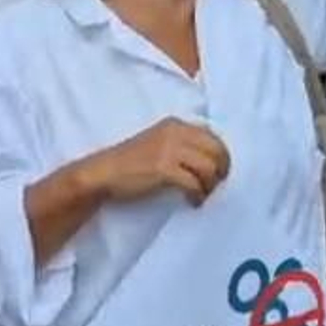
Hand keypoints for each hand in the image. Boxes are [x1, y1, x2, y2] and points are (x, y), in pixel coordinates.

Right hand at [88, 118, 230, 206]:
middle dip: (221, 170)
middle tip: (214, 185)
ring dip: (210, 186)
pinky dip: (198, 196)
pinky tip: (192, 201)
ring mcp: (169, 150)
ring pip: (209, 167)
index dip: (221, 156)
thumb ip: (182, 143)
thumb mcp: (158, 142)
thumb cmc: (130, 162)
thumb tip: (211, 158)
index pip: (213, 136)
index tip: (217, 172)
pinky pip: (195, 183)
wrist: (104, 173)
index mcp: (174, 124)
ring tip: (201, 195)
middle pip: (216, 150)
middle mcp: (174, 133)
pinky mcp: (164, 169)